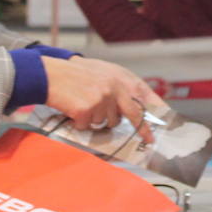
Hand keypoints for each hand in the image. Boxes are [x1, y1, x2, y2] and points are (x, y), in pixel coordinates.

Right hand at [42, 56, 162, 139]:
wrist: (49, 74)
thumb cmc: (73, 74)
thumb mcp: (101, 72)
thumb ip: (118, 85)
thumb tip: (135, 103)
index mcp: (119, 76)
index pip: (144, 94)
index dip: (155, 109)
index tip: (163, 121)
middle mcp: (114, 87)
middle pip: (133, 114)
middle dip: (142, 129)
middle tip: (149, 140)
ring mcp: (101, 99)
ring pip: (107, 122)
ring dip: (96, 119)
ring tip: (84, 105)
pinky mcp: (87, 109)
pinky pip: (88, 126)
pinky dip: (80, 122)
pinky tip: (73, 110)